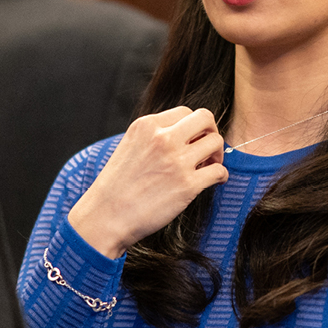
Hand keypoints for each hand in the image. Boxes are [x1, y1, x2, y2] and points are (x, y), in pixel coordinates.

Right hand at [68, 106, 226, 257]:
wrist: (106, 216)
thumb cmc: (116, 186)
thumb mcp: (129, 147)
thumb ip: (153, 136)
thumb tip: (185, 136)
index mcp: (146, 125)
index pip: (185, 112)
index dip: (193, 126)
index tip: (192, 141)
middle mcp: (162, 138)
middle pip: (205, 118)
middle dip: (211, 132)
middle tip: (208, 150)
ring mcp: (176, 161)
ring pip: (216, 142)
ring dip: (218, 154)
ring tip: (209, 167)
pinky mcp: (187, 185)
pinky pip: (219, 171)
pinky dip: (221, 176)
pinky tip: (215, 182)